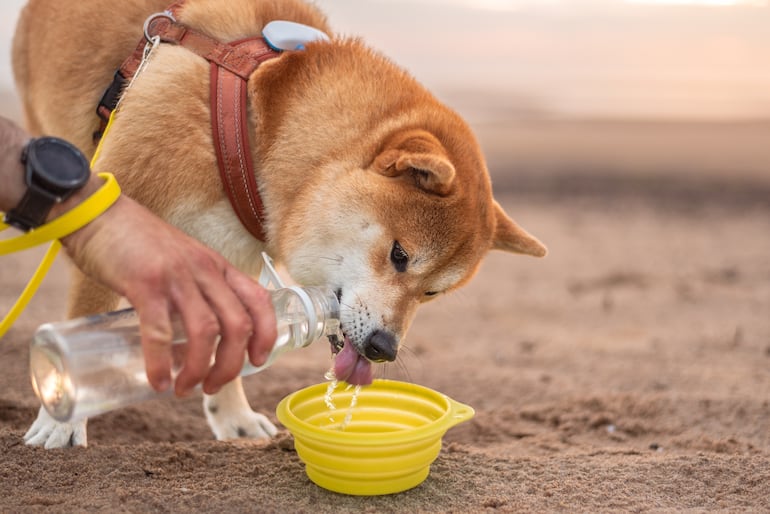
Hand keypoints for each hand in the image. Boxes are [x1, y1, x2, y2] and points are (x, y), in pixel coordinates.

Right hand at [61, 191, 276, 395]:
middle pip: (237, 325)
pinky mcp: (145, 284)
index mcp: (218, 266)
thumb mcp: (183, 261)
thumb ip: (194, 290)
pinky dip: (160, 363)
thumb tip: (196, 337)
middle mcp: (205, 270)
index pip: (259, 300)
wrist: (97, 214)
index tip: (257, 362)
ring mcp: (177, 276)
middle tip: (213, 386)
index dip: (266, 335)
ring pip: (205, 332)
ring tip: (185, 389)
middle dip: (231, 365)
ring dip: (198, 368)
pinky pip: (159, 332)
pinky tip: (157, 381)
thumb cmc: (138, 244)